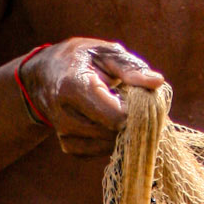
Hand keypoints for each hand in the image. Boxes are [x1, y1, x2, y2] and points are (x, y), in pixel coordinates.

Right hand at [20, 38, 164, 156]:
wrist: (46, 74)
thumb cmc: (82, 58)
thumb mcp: (105, 52)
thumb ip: (131, 67)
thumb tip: (158, 82)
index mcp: (74, 87)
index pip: (115, 117)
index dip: (136, 112)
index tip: (143, 98)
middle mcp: (65, 115)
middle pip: (112, 133)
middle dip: (131, 122)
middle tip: (135, 103)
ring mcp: (64, 133)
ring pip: (107, 146)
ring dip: (122, 132)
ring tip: (120, 109)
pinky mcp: (68, 145)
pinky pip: (98, 152)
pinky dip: (110, 140)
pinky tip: (109, 121)